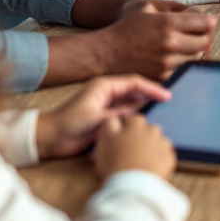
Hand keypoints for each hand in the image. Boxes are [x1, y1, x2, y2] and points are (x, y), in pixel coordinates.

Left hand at [36, 75, 169, 159]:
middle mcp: (107, 93)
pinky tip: (146, 122)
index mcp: (104, 86)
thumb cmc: (69, 124)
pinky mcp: (106, 118)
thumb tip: (144, 109)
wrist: (50, 138)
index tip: (167, 95)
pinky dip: (136, 117)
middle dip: (151, 95)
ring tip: (162, 112)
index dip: (152, 88)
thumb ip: (122, 114)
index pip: (134, 82)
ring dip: (145, 107)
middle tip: (169, 103)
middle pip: (135, 91)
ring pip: (132, 103)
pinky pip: (126, 115)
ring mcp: (107, 105)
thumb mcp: (99, 119)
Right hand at [92, 114, 175, 180]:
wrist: (132, 188)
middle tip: (133, 150)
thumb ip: (109, 126)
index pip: (134, 119)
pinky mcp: (170, 160)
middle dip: (143, 136)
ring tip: (143, 160)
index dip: (129, 127)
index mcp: (136, 126)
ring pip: (160, 142)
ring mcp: (163, 145)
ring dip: (153, 147)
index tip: (124, 136)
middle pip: (150, 129)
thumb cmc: (115, 163)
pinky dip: (161, 160)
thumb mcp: (104, 142)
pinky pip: (166, 156)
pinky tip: (152, 168)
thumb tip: (114, 119)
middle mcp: (152, 132)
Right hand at [93, 0, 216, 80]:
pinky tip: (176, 55)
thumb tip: (199, 12)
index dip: (209, 21)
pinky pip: (184, 68)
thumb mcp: (147, 7)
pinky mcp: (164, 76)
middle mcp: (170, 43)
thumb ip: (174, 7)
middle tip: (199, 33)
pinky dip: (184, 62)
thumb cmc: (126, 26)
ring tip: (185, 44)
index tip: (208, 20)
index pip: (205, 23)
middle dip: (205, 36)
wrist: (106, 53)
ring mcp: (168, 62)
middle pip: (205, 41)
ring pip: (197, 56)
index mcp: (168, 23)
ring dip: (195, 50)